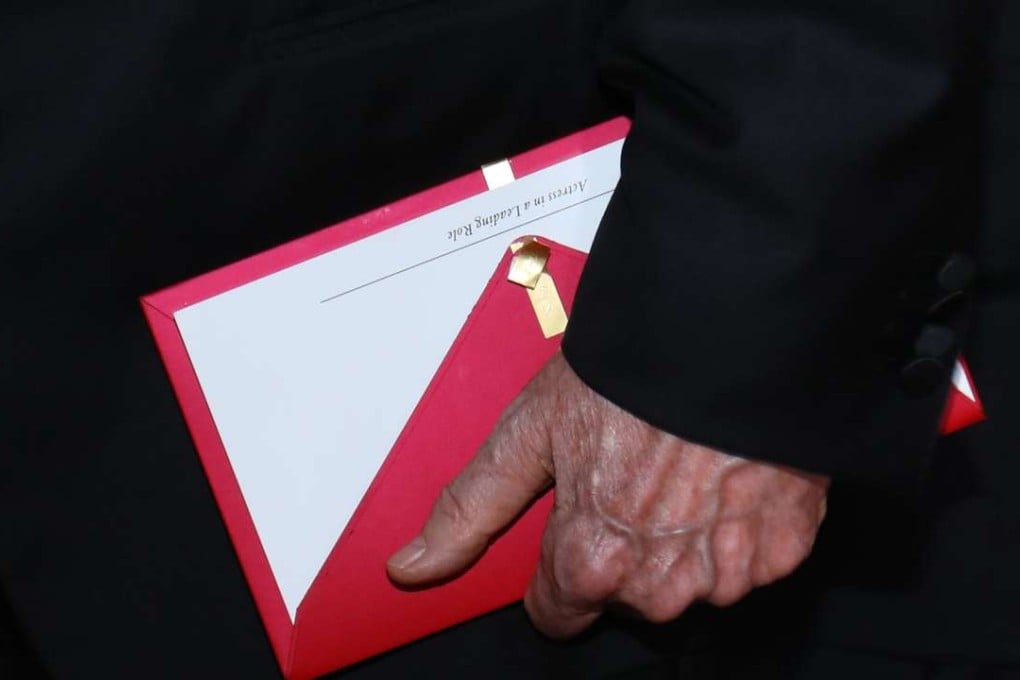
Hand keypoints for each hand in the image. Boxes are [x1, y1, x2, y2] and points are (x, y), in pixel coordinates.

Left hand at [387, 352, 828, 637]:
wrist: (729, 330)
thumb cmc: (628, 373)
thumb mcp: (530, 430)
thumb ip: (470, 508)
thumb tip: (412, 566)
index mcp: (590, 558)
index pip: (556, 612)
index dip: (556, 568)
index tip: (573, 528)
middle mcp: (658, 581)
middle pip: (624, 599)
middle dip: (621, 554)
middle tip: (631, 478)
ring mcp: (726, 570)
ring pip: (688, 588)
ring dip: (682, 548)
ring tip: (682, 473)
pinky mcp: (783, 548)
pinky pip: (749, 566)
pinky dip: (737, 534)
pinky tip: (726, 479)